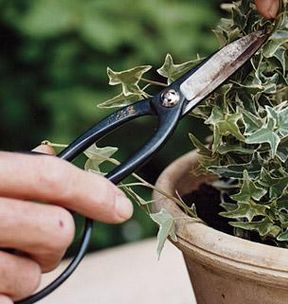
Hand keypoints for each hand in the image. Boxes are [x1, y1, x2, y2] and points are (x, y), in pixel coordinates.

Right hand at [0, 147, 132, 301]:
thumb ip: (16, 170)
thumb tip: (51, 154)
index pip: (52, 178)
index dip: (94, 192)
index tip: (120, 206)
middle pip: (58, 229)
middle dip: (60, 238)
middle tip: (38, 240)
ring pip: (34, 273)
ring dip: (28, 271)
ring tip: (4, 259)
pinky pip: (14, 301)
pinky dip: (10, 295)